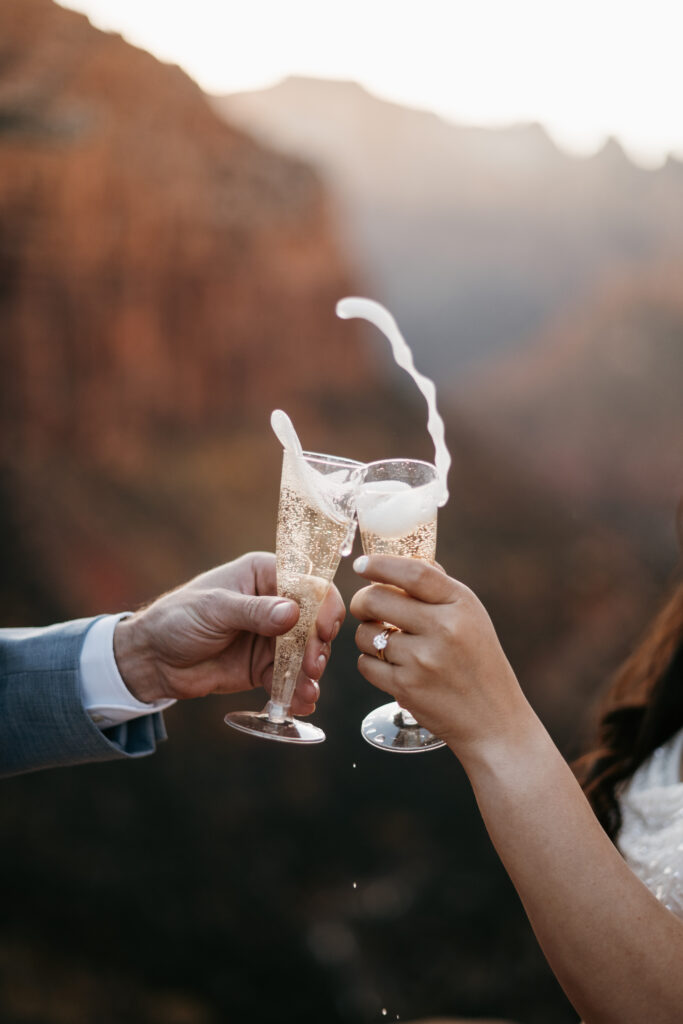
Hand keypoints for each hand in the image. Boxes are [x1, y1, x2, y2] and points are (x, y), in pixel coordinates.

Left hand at [113, 552, 343, 715]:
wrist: (151, 660)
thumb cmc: (177, 618)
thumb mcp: (214, 609)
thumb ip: (253, 612)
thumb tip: (292, 613)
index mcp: (265, 574)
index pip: (308, 583)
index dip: (322, 606)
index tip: (322, 631)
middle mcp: (275, 603)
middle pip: (314, 621)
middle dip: (317, 646)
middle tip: (311, 667)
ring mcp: (273, 637)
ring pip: (306, 653)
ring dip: (310, 672)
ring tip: (306, 691)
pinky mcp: (265, 666)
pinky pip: (290, 678)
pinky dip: (297, 691)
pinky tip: (300, 703)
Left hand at [350, 555, 529, 761]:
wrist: (493, 721)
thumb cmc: (479, 663)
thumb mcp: (472, 618)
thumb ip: (438, 589)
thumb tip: (400, 561)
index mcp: (461, 604)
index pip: (413, 572)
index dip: (380, 564)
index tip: (361, 564)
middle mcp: (443, 628)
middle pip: (377, 599)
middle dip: (363, 602)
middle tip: (366, 607)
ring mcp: (423, 660)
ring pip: (365, 634)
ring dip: (367, 636)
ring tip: (386, 643)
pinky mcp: (406, 688)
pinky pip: (365, 664)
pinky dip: (371, 664)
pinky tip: (391, 667)